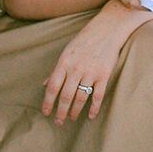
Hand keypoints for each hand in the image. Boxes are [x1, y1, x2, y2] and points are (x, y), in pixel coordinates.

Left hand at [42, 6, 130, 124]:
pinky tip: (90, 116)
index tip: (46, 113)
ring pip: (80, 97)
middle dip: (60, 111)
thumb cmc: (84, 40)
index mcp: (64, 63)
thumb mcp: (66, 52)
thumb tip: (45, 84)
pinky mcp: (104, 74)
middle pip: (65, 95)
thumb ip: (56, 69)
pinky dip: (94, 107)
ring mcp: (90, 72)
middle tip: (58, 122)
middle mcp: (76, 69)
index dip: (48, 102)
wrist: (107, 29)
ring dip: (75, 111)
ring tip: (71, 118)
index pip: (53, 87)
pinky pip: (98, 95)